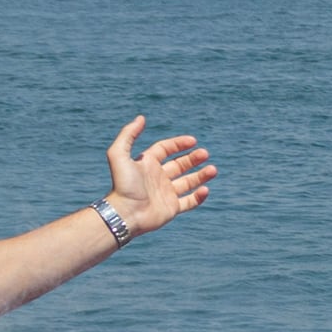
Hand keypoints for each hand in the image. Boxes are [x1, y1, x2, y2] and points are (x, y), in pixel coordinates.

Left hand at [103, 117, 214, 237]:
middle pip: (180, 164)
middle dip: (193, 158)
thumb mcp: (119, 155)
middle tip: (205, 154)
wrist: (125, 213)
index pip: (166, 149)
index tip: (193, 141)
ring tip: (213, 170)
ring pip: (188, 182)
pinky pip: (189, 202)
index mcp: (148, 164)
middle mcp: (158, 177)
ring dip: (201, 176)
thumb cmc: (122, 185)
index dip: (179, 144)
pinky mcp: (171, 209)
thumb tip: (141, 118)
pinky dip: (199, 196)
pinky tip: (205, 189)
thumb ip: (128, 135)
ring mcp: (166, 193)